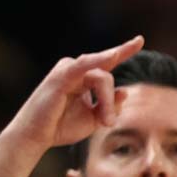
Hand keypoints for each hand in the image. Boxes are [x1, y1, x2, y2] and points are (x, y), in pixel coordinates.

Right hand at [5, 36, 144, 150]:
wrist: (36, 136)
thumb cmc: (61, 126)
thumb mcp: (94, 119)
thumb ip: (111, 105)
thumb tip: (125, 91)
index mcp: (84, 76)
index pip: (108, 62)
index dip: (125, 50)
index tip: (140, 40)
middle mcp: (76, 69)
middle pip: (107, 78)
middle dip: (110, 102)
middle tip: (107, 123)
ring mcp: (68, 70)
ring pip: (101, 77)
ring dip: (105, 100)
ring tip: (104, 120)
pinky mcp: (61, 76)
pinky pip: (84, 66)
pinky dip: (99, 61)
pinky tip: (112, 56)